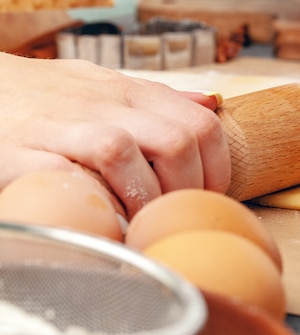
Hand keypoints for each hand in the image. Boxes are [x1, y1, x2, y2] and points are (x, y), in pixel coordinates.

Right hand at [0, 53, 229, 218]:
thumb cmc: (53, 97)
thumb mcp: (108, 86)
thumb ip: (158, 99)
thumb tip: (209, 104)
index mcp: (130, 92)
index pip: (202, 124)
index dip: (216, 169)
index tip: (204, 194)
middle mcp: (102, 104)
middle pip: (175, 142)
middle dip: (185, 189)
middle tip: (172, 213)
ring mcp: (61, 126)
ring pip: (123, 152)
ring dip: (142, 198)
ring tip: (138, 220)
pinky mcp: (20, 152)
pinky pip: (68, 176)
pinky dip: (94, 203)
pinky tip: (104, 220)